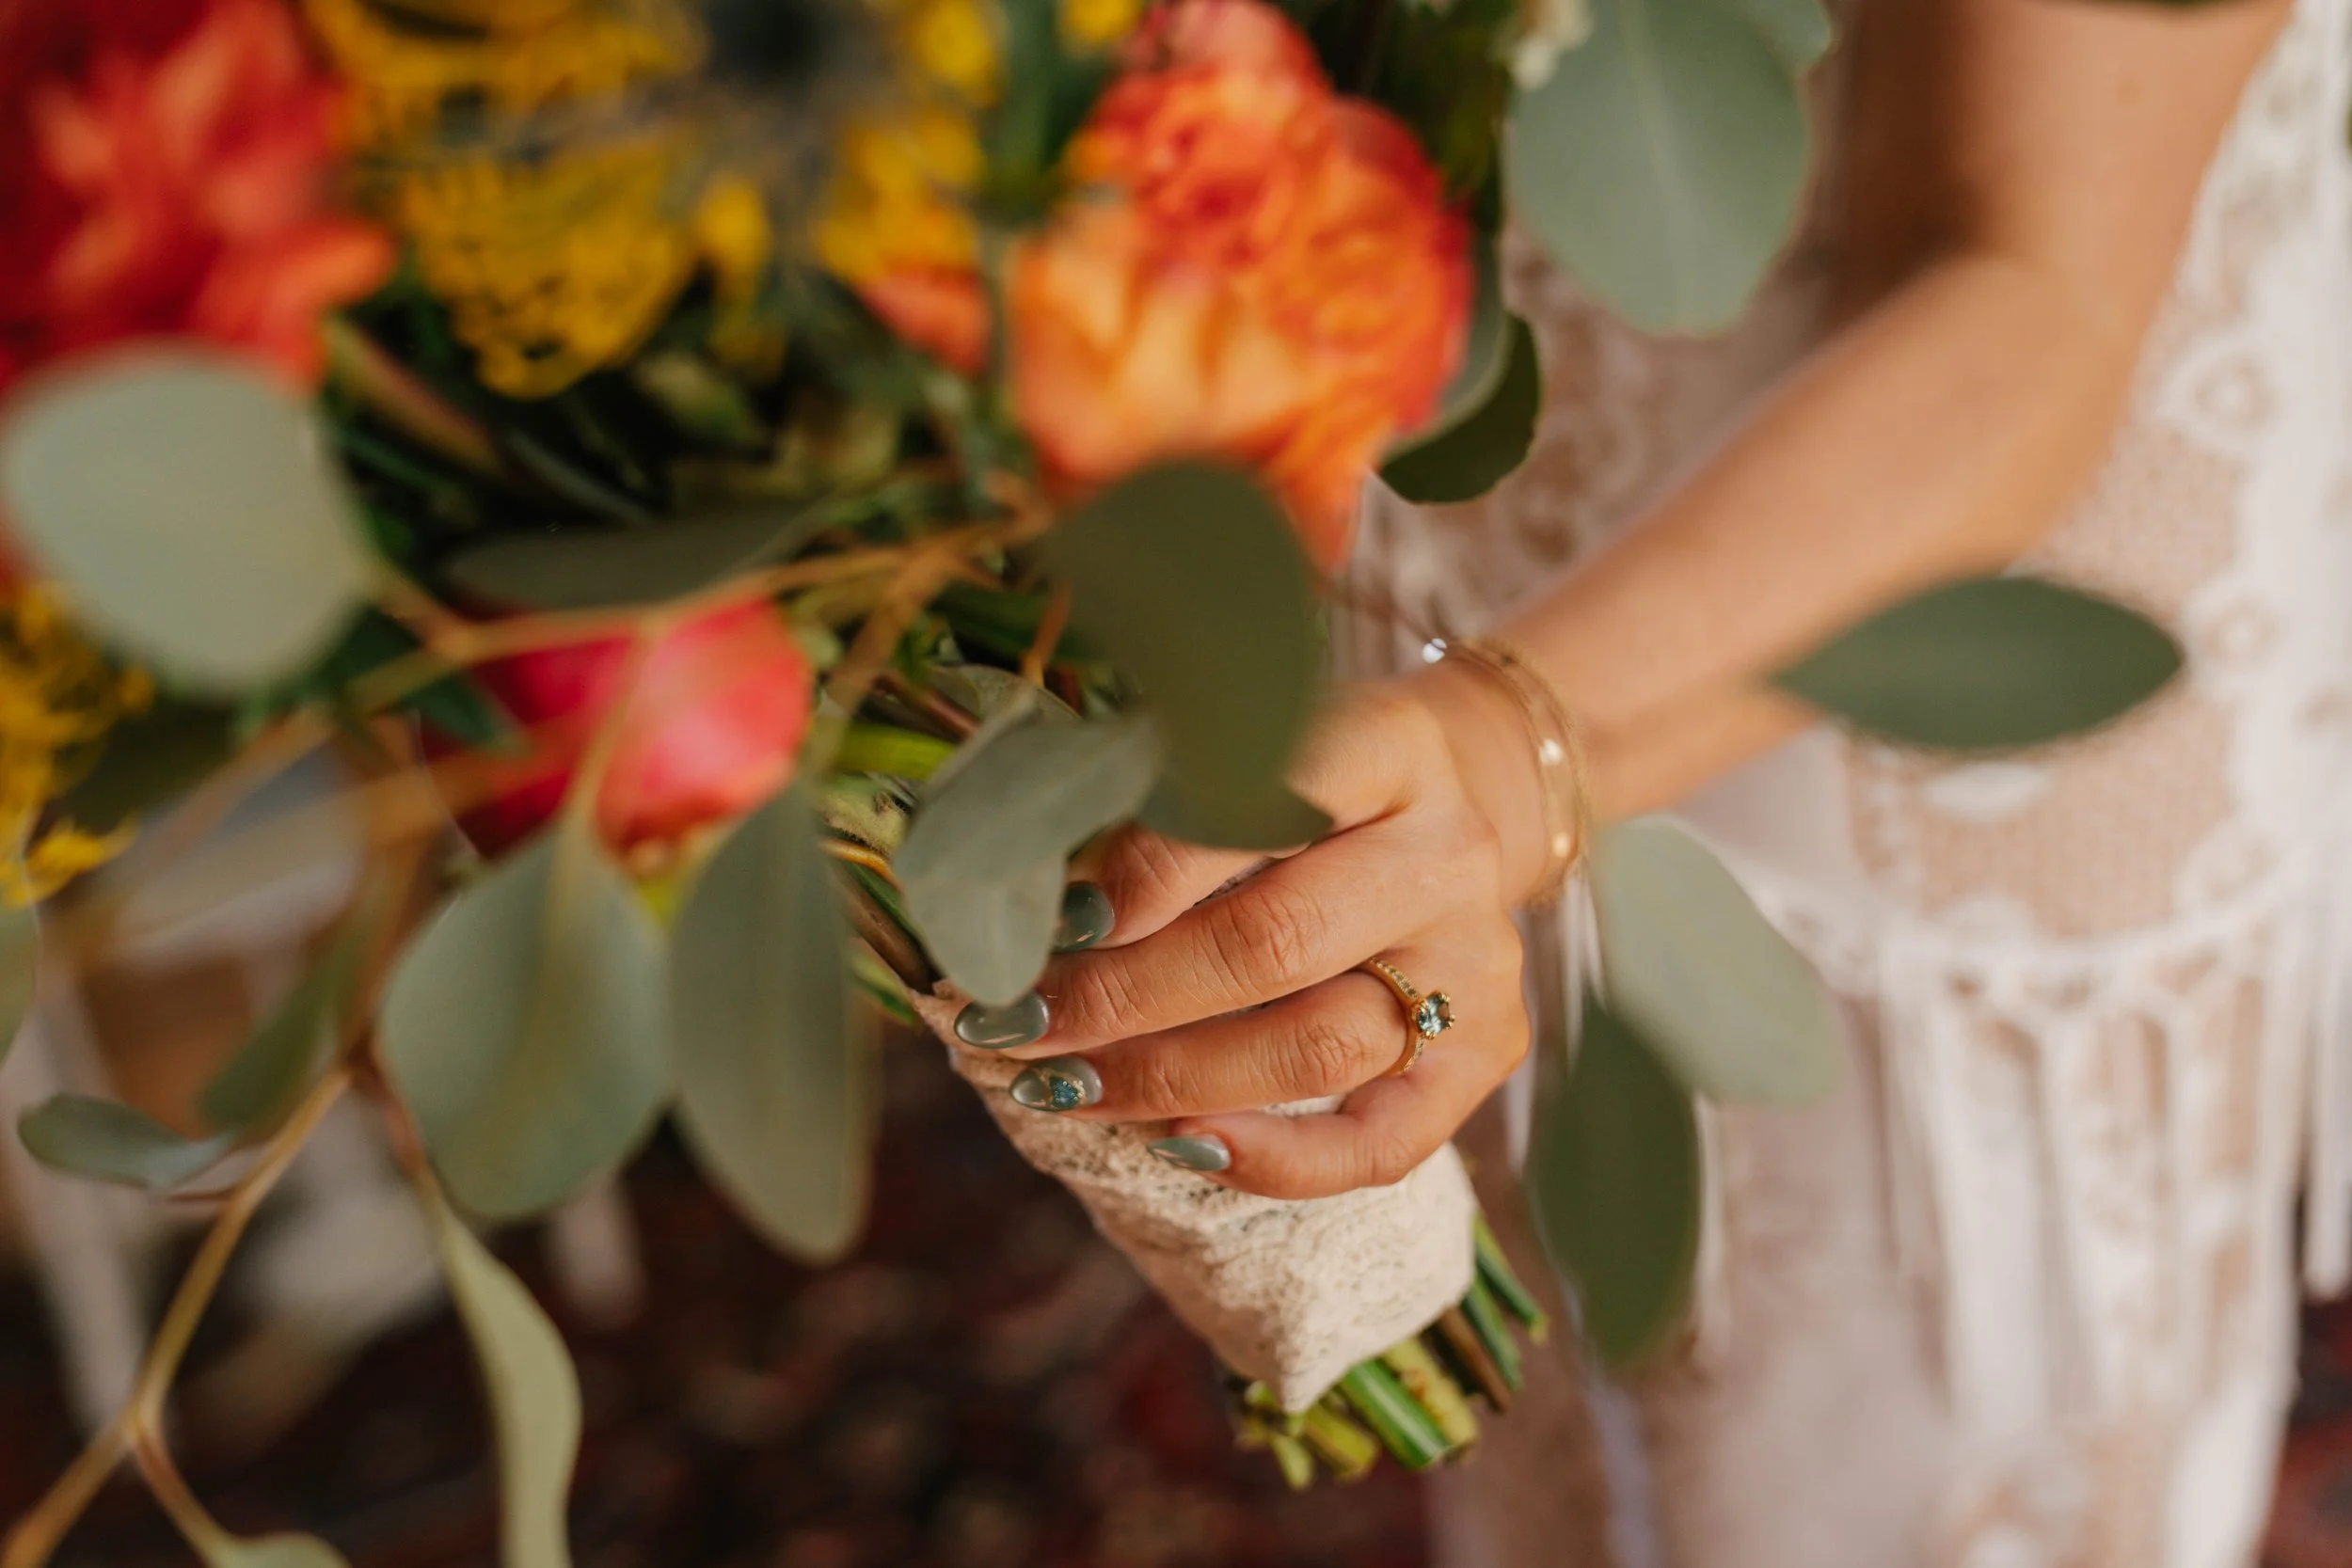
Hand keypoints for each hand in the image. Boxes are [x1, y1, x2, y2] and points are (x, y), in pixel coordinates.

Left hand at [961, 675, 1544, 1198]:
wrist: (1457, 800)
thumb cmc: (1308, 777)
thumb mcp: (1244, 745)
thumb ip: (1151, 800)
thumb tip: (1013, 902)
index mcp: (1387, 747)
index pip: (1262, 803)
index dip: (1145, 870)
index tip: (1049, 920)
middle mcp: (1446, 853)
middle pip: (1275, 943)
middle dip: (1124, 996)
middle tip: (1015, 1024)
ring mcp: (1477, 962)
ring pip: (1318, 1049)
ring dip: (1171, 1079)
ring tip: (1063, 1085)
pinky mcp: (1488, 1052)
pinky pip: (1383, 1143)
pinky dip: (1276, 1161)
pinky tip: (1181, 1146)